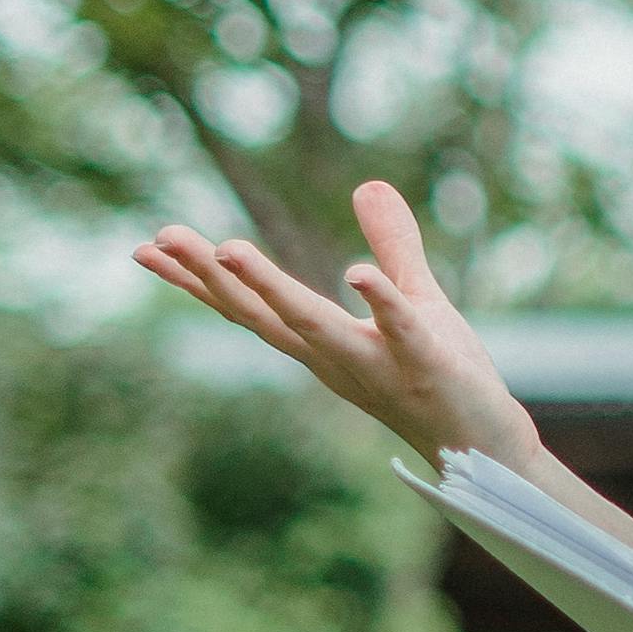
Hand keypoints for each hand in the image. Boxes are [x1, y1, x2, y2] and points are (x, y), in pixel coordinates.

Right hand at [136, 180, 537, 466]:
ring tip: (228, 249)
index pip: (249, 309)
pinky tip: (356, 272)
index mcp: (323, 342)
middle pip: (261, 315)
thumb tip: (369, 184)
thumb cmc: (444, 375)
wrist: (485, 447)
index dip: (198, 281)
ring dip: (271, 289)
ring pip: (313, 325)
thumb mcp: (413, 298)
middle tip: (160, 238)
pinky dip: (380, 303)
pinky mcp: (425, 365)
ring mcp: (376, 364)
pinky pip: (398, 330)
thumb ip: (392, 244)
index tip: (147, 247)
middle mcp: (335, 357)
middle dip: (209, 278)